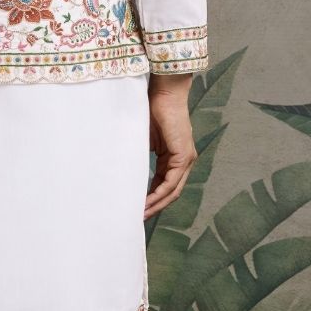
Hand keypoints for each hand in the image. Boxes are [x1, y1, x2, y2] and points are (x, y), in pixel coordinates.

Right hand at [144, 74, 197, 219]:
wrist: (163, 92)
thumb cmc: (151, 109)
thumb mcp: (143, 139)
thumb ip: (139, 155)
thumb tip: (125, 171)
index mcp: (174, 156)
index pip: (165, 184)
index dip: (152, 199)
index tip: (137, 209)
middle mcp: (184, 160)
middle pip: (171, 192)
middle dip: (154, 207)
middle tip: (138, 218)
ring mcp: (186, 158)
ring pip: (172, 190)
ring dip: (156, 204)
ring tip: (140, 215)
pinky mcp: (183, 155)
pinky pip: (172, 181)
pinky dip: (159, 193)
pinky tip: (147, 202)